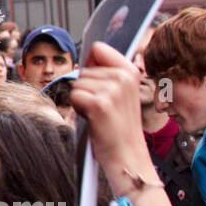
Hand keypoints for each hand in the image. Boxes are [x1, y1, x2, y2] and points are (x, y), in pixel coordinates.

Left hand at [68, 41, 153, 183]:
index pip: (98, 48)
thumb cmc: (118, 126)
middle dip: (85, 88)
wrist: (128, 156)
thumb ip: (106, 74)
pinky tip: (93, 119)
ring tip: (99, 114)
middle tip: (101, 107)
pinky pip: (74, 97)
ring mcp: (113, 90)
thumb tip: (84, 58)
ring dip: (82, 100)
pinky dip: (78, 109)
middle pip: (83, 69)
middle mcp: (124, 77)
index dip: (91, 64)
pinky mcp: (100, 104)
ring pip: (77, 84)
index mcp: (131, 71)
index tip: (97, 83)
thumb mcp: (120, 94)